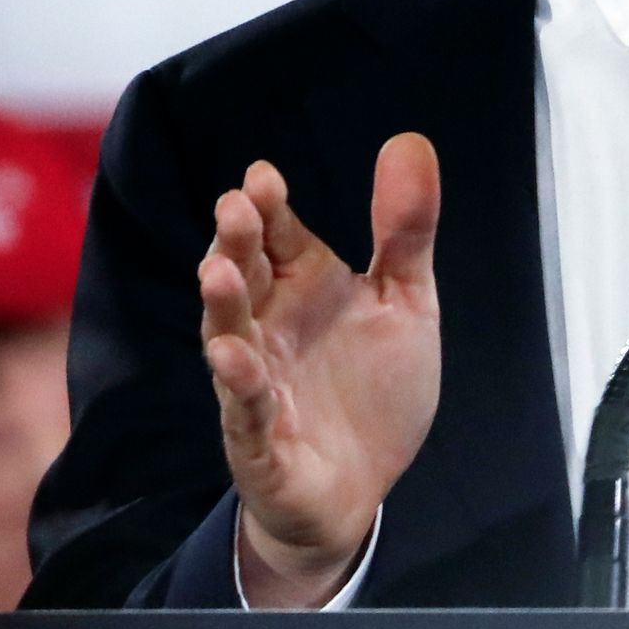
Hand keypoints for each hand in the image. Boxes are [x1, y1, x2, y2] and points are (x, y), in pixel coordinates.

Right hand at [198, 135, 441, 606]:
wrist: (361, 488)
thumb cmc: (372, 388)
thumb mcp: (405, 302)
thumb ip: (405, 231)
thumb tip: (409, 140)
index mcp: (303, 285)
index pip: (278, 235)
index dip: (268, 207)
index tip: (263, 177)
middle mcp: (271, 324)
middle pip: (246, 274)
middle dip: (236, 241)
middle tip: (235, 206)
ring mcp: (258, 381)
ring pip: (230, 335)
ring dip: (223, 304)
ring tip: (218, 271)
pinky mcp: (258, 439)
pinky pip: (244, 409)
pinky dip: (239, 385)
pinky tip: (235, 358)